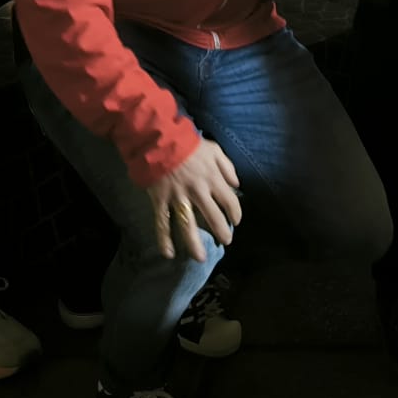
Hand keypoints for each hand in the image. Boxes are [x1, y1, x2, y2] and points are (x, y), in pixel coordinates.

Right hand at [147, 139, 241, 261]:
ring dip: (194, 244)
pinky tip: (169, 253)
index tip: (235, 222)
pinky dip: (164, 239)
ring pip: (187, 225)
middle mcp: (197, 191)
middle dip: (221, 232)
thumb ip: (227, 167)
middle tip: (224, 242)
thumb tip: (237, 184)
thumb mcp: (214, 150)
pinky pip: (162, 223)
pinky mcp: (160, 201)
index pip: (229, 201)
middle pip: (212, 217)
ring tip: (200, 257)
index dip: (235, 214)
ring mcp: (178, 197)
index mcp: (212, 178)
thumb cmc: (189, 145)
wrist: (160, 140)